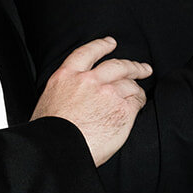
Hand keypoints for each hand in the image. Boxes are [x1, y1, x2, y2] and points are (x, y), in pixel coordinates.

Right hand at [31, 37, 150, 165]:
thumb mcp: (49, 100)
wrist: (59, 150)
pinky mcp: (122, 109)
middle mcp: (89, 80)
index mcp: (66, 76)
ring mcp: (108, 93)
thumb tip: (76, 93)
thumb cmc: (50, 133)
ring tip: (140, 93)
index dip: (101, 45)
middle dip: (133, 65)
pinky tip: (138, 104)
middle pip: (117, 65)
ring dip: (137, 87)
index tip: (110, 43)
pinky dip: (139, 101)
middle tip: (143, 68)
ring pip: (129, 83)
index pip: (87, 53)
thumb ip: (66, 90)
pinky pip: (137, 100)